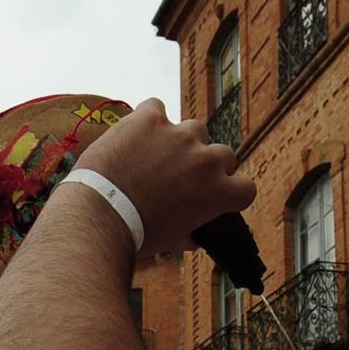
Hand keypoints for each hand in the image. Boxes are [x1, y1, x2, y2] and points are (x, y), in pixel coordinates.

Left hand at [73, 98, 254, 254]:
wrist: (101, 212)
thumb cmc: (137, 234)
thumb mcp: (173, 241)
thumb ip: (192, 232)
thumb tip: (195, 234)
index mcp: (218, 192)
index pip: (247, 188)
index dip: (232, 193)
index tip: (218, 195)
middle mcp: (205, 159)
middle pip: (224, 154)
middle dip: (208, 165)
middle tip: (185, 177)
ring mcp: (178, 134)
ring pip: (194, 129)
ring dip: (182, 140)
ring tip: (157, 155)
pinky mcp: (149, 118)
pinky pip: (155, 108)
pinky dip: (147, 120)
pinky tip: (135, 135)